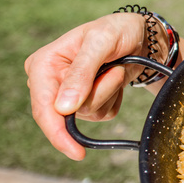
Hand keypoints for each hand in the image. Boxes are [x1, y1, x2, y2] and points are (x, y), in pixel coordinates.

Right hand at [24, 13, 146, 160]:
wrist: (141, 36)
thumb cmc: (118, 30)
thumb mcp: (100, 42)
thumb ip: (82, 72)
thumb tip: (63, 109)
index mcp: (42, 65)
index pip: (43, 107)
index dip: (56, 132)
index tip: (76, 151)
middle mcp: (49, 83)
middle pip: (67, 115)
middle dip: (98, 96)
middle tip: (115, 70)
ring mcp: (68, 95)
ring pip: (89, 114)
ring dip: (110, 92)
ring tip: (115, 68)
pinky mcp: (86, 103)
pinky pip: (103, 114)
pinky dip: (115, 97)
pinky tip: (116, 76)